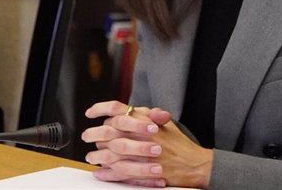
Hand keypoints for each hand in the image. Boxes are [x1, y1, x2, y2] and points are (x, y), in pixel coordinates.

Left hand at [82, 101, 212, 187]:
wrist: (194, 164)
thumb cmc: (180, 144)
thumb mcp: (167, 123)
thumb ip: (150, 115)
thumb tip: (135, 109)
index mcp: (146, 120)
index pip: (118, 109)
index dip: (101, 109)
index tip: (91, 112)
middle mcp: (141, 135)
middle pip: (109, 132)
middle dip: (93, 134)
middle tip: (87, 136)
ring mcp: (140, 155)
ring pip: (110, 154)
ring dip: (97, 156)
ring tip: (91, 157)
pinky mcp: (141, 172)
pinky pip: (118, 172)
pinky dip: (107, 173)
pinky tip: (101, 173)